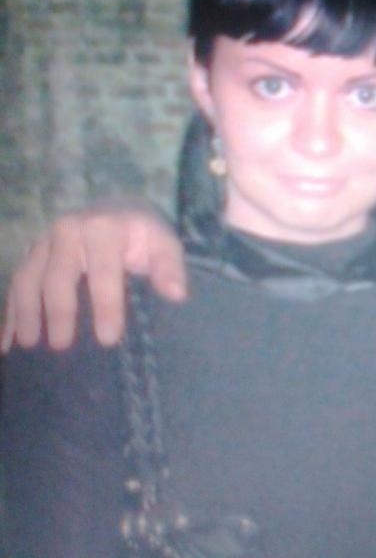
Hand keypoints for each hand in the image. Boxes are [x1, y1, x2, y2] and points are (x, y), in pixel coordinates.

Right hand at [2, 199, 187, 351]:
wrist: (115, 211)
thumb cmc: (140, 235)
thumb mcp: (162, 243)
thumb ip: (169, 266)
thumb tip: (176, 294)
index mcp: (102, 228)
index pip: (103, 271)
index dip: (105, 305)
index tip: (107, 339)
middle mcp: (67, 231)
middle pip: (58, 275)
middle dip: (58, 312)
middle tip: (61, 347)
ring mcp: (43, 242)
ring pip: (27, 278)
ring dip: (25, 312)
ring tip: (28, 345)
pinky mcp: (29, 255)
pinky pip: (14, 284)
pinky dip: (8, 314)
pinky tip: (5, 343)